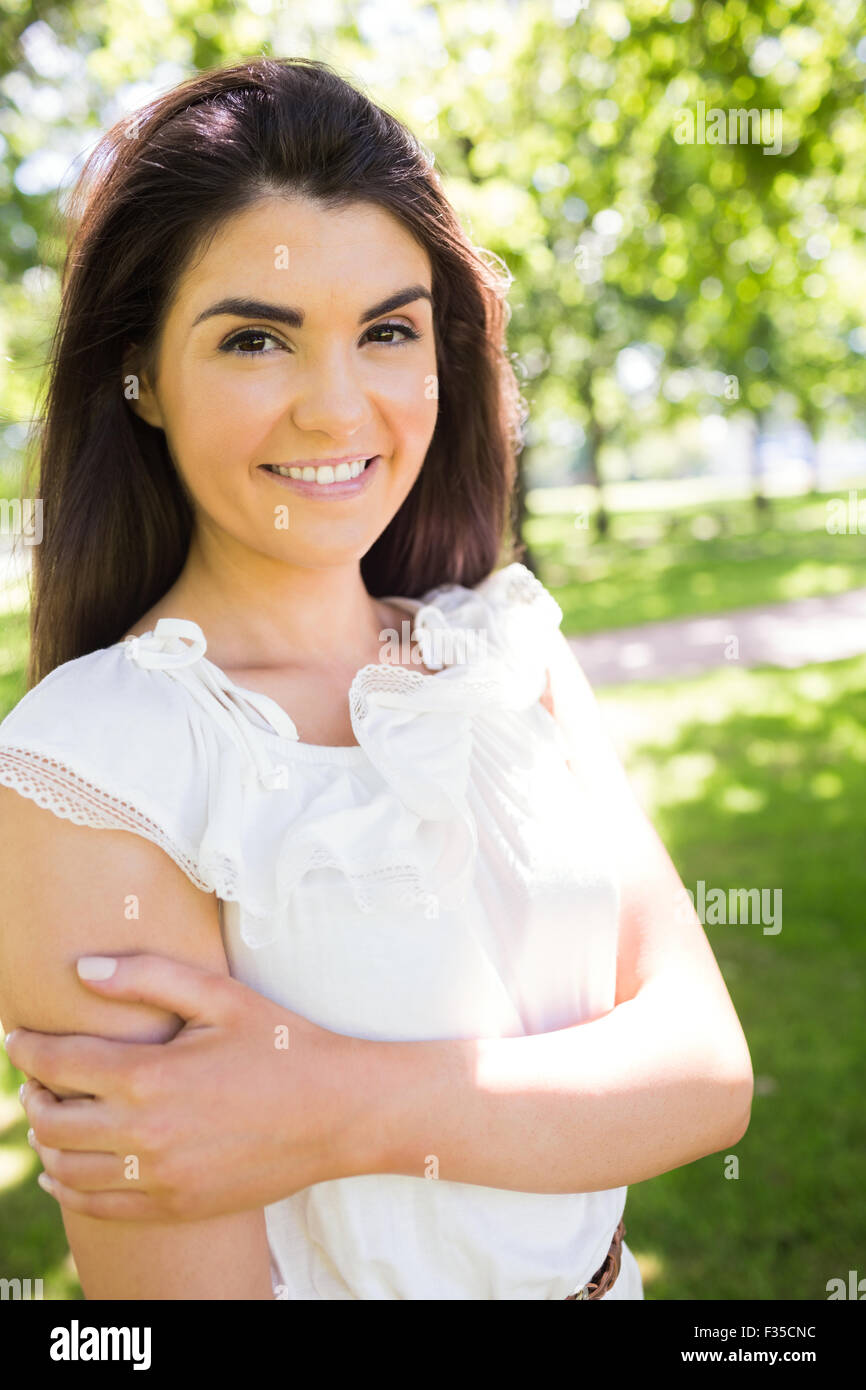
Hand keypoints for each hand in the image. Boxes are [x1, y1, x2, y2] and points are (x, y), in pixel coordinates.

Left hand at [5, 953, 374, 1221]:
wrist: (338, 1113)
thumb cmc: (282, 1044)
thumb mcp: (221, 996)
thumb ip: (148, 976)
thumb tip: (83, 970)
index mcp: (150, 1076)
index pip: (58, 1064)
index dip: (28, 1050)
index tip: (19, 1039)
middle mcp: (145, 1133)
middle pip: (53, 1120)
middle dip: (33, 1096)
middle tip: (35, 1079)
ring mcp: (159, 1177)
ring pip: (68, 1168)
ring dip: (47, 1142)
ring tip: (51, 1118)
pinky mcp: (176, 1205)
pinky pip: (100, 1206)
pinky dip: (70, 1188)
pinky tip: (67, 1171)